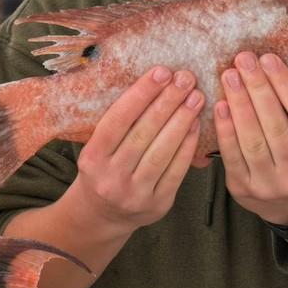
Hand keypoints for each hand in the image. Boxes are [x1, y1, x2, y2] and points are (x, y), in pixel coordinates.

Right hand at [68, 66, 204, 233]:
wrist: (103, 216)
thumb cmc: (103, 169)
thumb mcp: (97, 149)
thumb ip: (117, 125)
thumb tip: (152, 85)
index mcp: (92, 158)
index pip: (117, 121)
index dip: (141, 94)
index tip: (161, 72)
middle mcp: (110, 177)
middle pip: (142, 134)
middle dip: (167, 102)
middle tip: (186, 78)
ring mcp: (134, 194)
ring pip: (161, 152)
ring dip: (181, 121)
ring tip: (196, 97)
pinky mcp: (157, 205)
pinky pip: (176, 171)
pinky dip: (188, 146)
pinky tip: (196, 125)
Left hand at [215, 52, 287, 225]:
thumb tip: (269, 69)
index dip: (285, 85)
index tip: (268, 59)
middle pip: (275, 124)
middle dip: (258, 88)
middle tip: (243, 60)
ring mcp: (268, 183)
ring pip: (252, 139)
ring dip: (239, 103)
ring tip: (229, 76)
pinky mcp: (242, 188)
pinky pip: (232, 154)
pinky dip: (225, 128)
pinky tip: (220, 105)